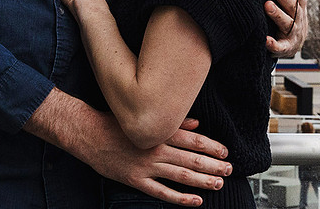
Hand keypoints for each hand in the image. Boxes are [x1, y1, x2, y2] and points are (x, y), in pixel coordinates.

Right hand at [26, 90, 229, 206]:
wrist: (90, 134)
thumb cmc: (120, 124)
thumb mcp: (146, 117)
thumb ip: (173, 122)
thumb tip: (197, 124)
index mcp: (160, 132)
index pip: (193, 140)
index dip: (211, 147)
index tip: (225, 152)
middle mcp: (156, 149)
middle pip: (191, 159)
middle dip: (212, 166)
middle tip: (229, 170)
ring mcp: (146, 166)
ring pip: (180, 176)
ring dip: (202, 181)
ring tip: (218, 184)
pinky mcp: (136, 180)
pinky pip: (161, 192)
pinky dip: (179, 197)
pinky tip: (195, 201)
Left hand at [265, 0, 307, 57]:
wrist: (296, 41)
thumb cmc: (292, 11)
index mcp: (299, 0)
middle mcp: (298, 15)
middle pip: (291, 3)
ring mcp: (293, 31)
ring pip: (286, 22)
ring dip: (277, 14)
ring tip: (267, 6)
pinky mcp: (286, 47)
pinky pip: (280, 46)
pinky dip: (274, 44)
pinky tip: (265, 40)